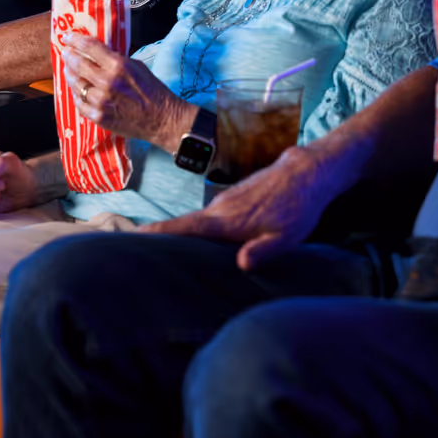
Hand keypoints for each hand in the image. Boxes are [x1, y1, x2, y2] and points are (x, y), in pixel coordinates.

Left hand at [60, 35, 193, 150]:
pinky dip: (77, 95)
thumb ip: (117, 59)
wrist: (162, 119)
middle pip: (78, 64)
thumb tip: (99, 53)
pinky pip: (80, 104)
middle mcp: (106, 82)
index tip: (67, 37)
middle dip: (69, 56)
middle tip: (65, 52)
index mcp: (118, 66)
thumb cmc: (153, 91)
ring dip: (71, 76)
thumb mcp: (137, 66)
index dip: (75, 40)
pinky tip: (77, 91)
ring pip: (76, 85)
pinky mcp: (99, 117)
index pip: (90, 47)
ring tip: (69, 71)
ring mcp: (100, 101)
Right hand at [141, 144, 340, 270]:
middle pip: (183, 227)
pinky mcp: (234, 199)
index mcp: (227, 221)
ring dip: (181, 236)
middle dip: (160, 239)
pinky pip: (210, 218)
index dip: (157, 234)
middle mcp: (220, 209)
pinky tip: (202, 243)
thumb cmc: (298, 208)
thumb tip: (242, 264)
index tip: (131, 238)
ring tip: (163, 254)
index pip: (184, 228)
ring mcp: (226, 202)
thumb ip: (264, 250)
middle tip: (135, 254)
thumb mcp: (288, 237)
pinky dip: (200, 230)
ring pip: (198, 222)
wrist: (307, 172)